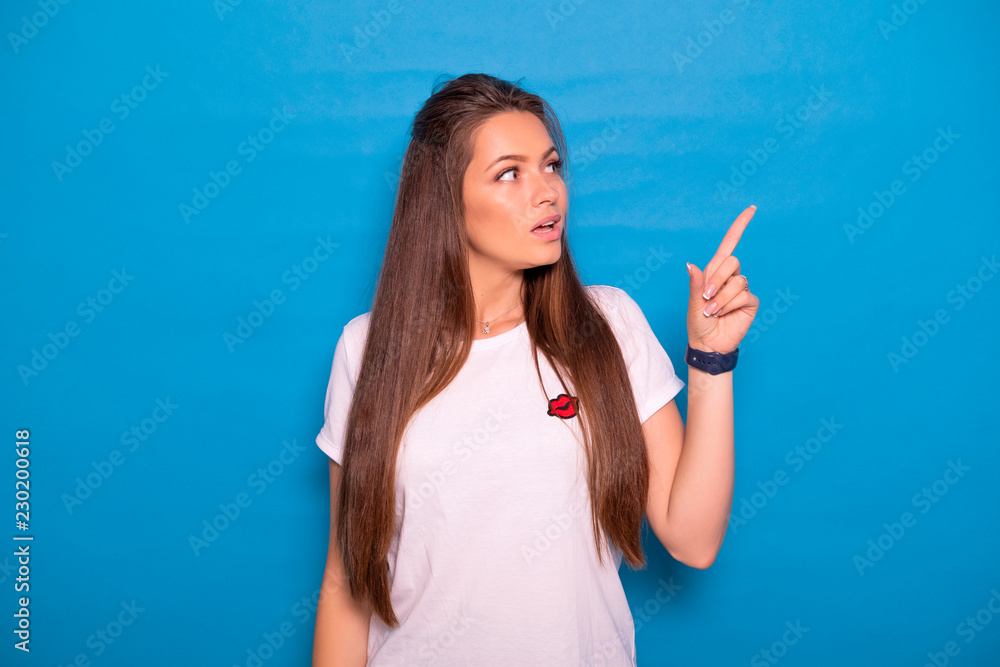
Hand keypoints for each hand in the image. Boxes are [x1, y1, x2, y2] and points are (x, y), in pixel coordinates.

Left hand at [686, 205, 759, 353]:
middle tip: (706, 298)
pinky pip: (744, 295)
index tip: (751, 209)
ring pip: (738, 281)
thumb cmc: (698, 323)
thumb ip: (696, 283)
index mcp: (714, 272)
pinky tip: (723, 314)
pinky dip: (729, 305)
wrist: (708, 343)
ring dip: (721, 298)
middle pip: (732, 262)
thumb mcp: (693, 302)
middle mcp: (730, 277)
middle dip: (717, 280)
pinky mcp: (750, 302)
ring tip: (712, 311)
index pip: (730, 244)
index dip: (739, 226)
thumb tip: (691, 264)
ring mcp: (742, 289)